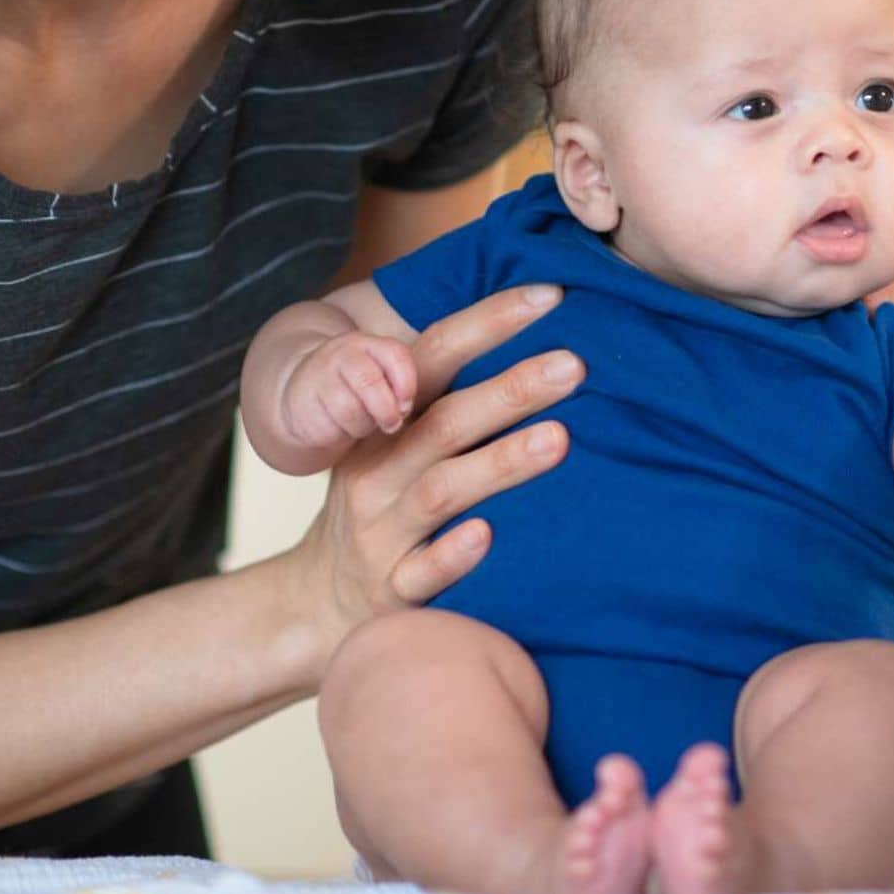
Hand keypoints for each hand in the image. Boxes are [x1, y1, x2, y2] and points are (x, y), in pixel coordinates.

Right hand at [279, 332, 417, 449]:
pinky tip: (339, 428)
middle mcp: (341, 354)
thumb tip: (403, 410)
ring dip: (363, 426)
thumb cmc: (356, 386)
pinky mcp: (301, 403)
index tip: (405, 406)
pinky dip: (340, 435)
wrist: (305, 389)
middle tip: (392, 424)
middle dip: (386, 410)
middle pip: (369, 381)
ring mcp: (318, 376)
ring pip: (349, 409)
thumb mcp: (380, 375)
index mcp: (368, 343)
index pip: (396, 355)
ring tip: (363, 426)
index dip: (407, 385)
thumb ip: (397, 385)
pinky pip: (329, 427)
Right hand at [283, 284, 578, 675]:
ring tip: (559, 438)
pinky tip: (489, 534)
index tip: (550, 295)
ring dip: (499, 463)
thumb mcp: (396, 442)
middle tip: (575, 365)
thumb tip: (542, 329)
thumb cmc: (386, 500)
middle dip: (512, 390)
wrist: (319, 599)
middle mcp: (380, 470)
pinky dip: (454, 554)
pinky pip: (421, 572)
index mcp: (386, 423)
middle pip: (447, 422)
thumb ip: (448, 395)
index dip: (488, 323)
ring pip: (441, 492)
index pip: (434, 358)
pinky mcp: (391, 590)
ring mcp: (383, 532)